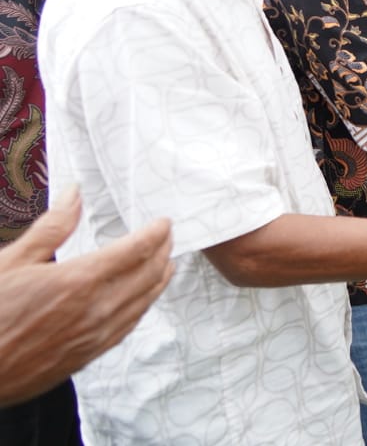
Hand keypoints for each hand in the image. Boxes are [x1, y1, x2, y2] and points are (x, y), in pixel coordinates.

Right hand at [0, 187, 173, 406]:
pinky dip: (143, 306)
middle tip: (168, 237)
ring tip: (165, 264)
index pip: (136, 250)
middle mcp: (96, 309)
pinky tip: (141, 300)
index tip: (164, 222)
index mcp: (79, 281)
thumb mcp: (11, 262)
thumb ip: (51, 228)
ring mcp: (95, 336)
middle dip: (163, 251)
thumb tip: (75, 195)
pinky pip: (129, 326)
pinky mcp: (88, 355)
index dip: (156, 233)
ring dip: (159, 279)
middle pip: (148, 274)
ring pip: (144, 302)